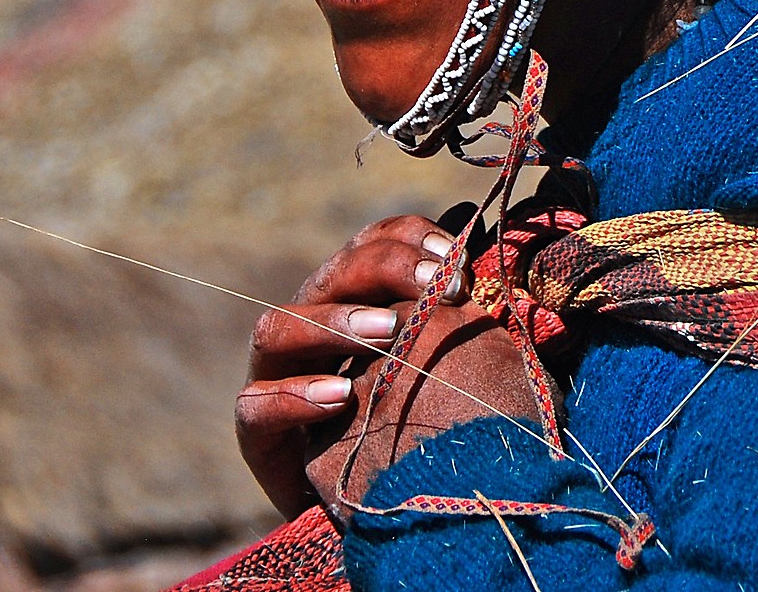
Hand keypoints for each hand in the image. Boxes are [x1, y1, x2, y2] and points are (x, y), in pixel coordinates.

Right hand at [237, 214, 545, 520]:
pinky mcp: (260, 436)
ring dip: (334, 321)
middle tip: (438, 288)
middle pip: (332, 273)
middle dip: (386, 270)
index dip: (410, 238)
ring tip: (389, 331)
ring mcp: (278, 378)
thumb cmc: (432, 438)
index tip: (459, 258)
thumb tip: (502, 274)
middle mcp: (313, 329)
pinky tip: (340, 397)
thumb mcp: (453, 374)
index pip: (373, 245)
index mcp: (360, 302)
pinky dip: (294, 395)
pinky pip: (255, 405)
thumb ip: (466, 326)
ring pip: (277, 327)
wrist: (396, 520)